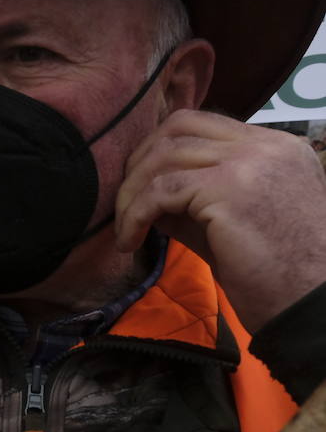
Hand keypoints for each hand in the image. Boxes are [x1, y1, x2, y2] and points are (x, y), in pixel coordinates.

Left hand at [115, 109, 325, 331]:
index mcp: (277, 147)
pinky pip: (159, 191)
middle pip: (180, 127)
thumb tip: (144, 193)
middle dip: (140, 161)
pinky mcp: (229, 188)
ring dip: (131, 193)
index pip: (204, 124)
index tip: (140, 185)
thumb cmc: (279, 275)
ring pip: (164, 156)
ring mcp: (249, 162)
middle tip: (124, 200)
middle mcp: (267, 145)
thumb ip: (195, 199)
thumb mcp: (233, 222)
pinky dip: (134, 214)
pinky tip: (129, 241)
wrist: (312, 306)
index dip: (162, 149)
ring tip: (125, 228)